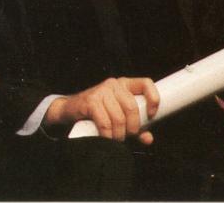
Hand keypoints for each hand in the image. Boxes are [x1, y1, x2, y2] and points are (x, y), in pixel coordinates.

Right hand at [44, 77, 159, 144]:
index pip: (146, 83)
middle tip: (127, 136)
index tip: (151, 115)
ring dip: (119, 134)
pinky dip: (108, 135)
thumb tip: (148, 139)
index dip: (153, 99)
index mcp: (125, 84)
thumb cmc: (98, 113)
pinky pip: (105, 122)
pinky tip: (107, 138)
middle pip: (132, 107)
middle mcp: (114, 84)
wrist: (70, 110)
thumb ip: (136, 127)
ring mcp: (102, 91)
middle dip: (132, 128)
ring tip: (116, 139)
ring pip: (119, 118)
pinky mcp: (91, 101)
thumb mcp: (119, 117)